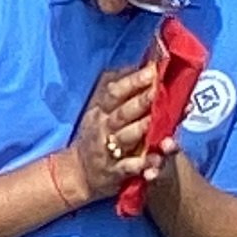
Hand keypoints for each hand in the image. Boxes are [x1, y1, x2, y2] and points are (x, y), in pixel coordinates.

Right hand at [65, 43, 167, 198]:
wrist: (78, 172)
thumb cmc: (97, 134)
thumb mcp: (100, 109)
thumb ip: (119, 89)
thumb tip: (143, 63)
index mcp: (101, 110)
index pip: (114, 91)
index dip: (133, 81)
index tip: (152, 70)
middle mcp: (104, 128)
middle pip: (122, 112)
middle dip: (140, 101)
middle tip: (158, 90)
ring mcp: (109, 150)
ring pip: (126, 137)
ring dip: (142, 128)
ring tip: (157, 120)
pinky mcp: (115, 171)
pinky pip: (129, 167)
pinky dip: (142, 164)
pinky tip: (155, 160)